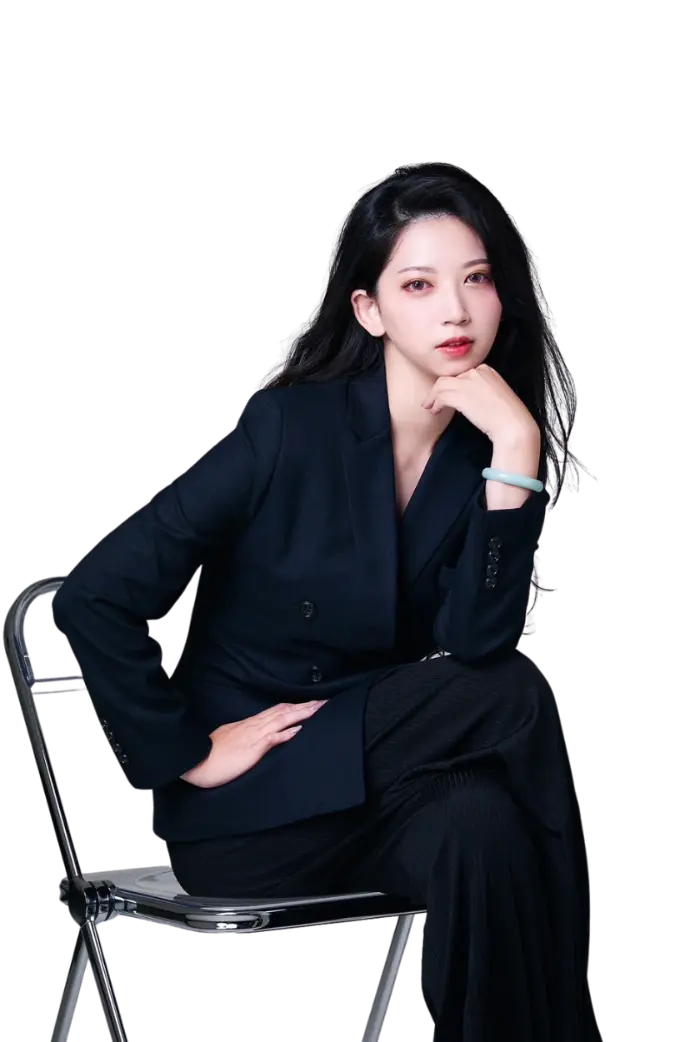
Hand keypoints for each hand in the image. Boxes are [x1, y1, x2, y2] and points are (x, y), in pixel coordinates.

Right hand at [180, 700, 327, 788]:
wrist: (195, 762)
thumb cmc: (211, 755)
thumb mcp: (232, 741)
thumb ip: (248, 737)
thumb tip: (262, 736)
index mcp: (250, 725)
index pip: (277, 711)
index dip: (294, 706)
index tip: (310, 702)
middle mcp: (254, 726)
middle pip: (284, 710)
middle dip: (305, 705)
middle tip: (325, 700)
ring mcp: (254, 735)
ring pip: (282, 719)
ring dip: (302, 713)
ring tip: (319, 708)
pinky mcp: (252, 749)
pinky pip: (271, 739)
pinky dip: (286, 733)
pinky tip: (299, 729)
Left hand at [421, 364, 538, 444]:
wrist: (513, 425)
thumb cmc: (507, 416)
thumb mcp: (495, 395)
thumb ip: (481, 390)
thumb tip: (465, 397)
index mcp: (486, 369)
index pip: (461, 374)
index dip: (451, 385)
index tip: (446, 396)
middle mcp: (476, 371)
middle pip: (450, 378)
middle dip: (439, 390)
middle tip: (432, 402)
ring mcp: (468, 381)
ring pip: (441, 385)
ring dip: (433, 397)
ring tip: (430, 407)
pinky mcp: (461, 394)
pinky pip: (441, 396)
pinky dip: (435, 403)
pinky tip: (435, 411)